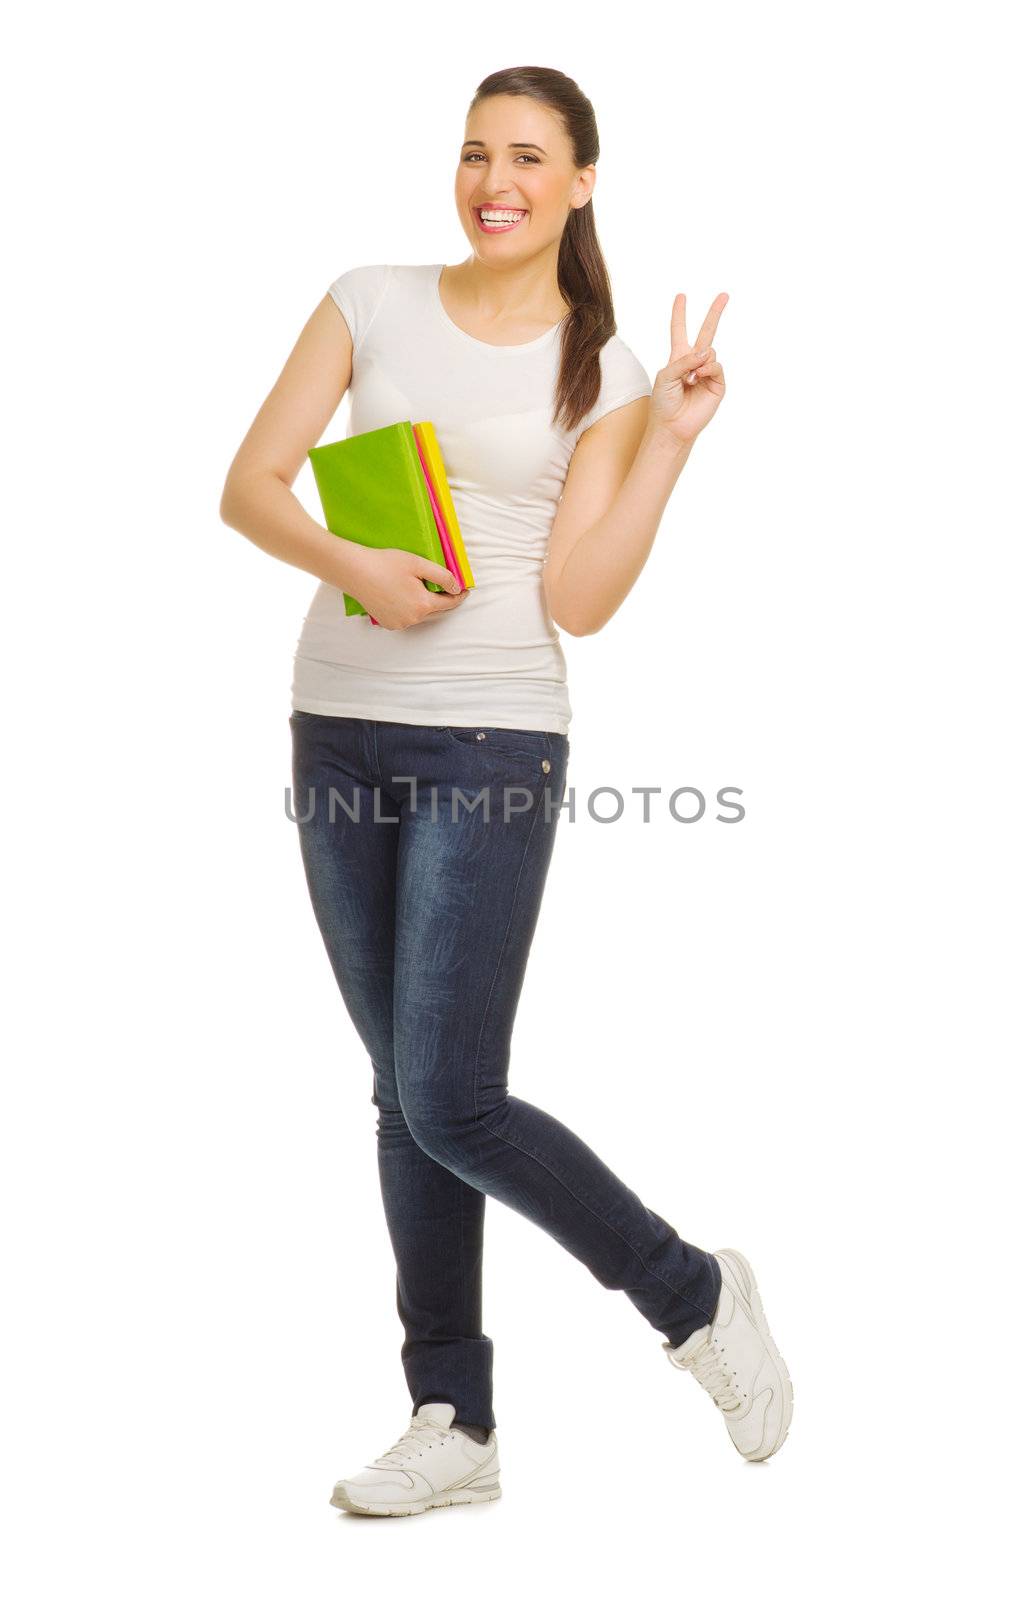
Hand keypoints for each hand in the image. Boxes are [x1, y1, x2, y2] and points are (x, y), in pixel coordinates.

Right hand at [344, 546, 468, 629]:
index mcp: (422, 605)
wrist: (355, 572)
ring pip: (421, 616)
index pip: (449, 603)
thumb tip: (457, 588)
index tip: (465, 590)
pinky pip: (407, 619)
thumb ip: (442, 576)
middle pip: (437, 612)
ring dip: (427, 606)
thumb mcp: (418, 564)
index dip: (459, 596)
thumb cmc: (385, 564)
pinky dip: (412, 611)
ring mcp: (399, 624)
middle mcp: (412, 619)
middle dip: (445, 601)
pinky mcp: (388, 624)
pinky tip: (408, 598)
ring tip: (426, 591)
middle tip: (449, 590)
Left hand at [649, 292, 727, 447]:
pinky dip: (707, 368)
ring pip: (710, 351)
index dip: (679, 314)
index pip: (679, 330)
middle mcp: (694, 362)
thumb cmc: (664, 402)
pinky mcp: (717, 384)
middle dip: (715, 313)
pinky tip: (698, 378)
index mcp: (678, 358)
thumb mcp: (665, 376)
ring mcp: (707, 372)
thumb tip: (707, 352)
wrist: (672, 426)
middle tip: (724, 295)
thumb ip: (684, 360)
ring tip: (689, 380)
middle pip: (706, 332)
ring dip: (698, 362)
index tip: (681, 296)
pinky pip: (716, 366)